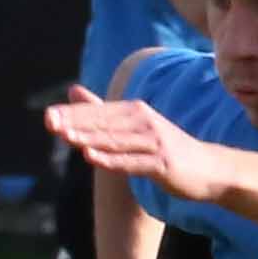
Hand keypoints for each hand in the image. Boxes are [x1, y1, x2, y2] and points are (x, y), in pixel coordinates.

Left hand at [44, 92, 228, 212]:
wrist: (210, 169)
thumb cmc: (166, 147)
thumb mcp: (135, 125)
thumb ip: (102, 110)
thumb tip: (72, 90)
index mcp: (135, 112)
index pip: (99, 112)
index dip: (73, 114)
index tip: (47, 116)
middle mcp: (144, 122)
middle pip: (104, 123)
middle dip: (75, 123)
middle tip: (49, 122)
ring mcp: (154, 143)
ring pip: (116, 140)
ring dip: (90, 138)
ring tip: (65, 136)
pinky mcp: (162, 163)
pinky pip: (133, 162)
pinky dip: (112, 160)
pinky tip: (92, 158)